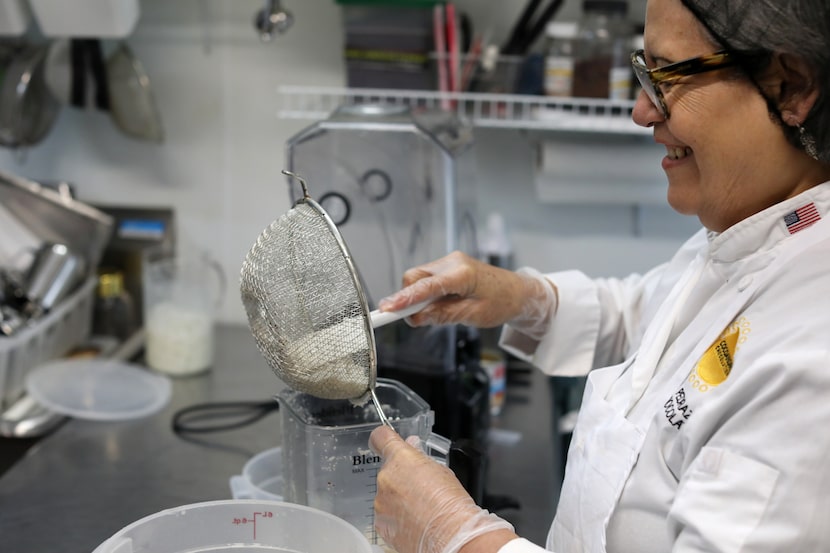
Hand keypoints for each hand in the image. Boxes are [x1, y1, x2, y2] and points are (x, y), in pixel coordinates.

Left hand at [370, 425, 515, 552]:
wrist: (452, 536)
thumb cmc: (451, 504)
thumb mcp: (441, 470)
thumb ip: (420, 458)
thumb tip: (412, 448)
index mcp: (400, 459)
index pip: (380, 437)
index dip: (383, 438)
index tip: (385, 442)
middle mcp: (385, 479)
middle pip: (387, 470)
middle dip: (400, 476)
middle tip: (419, 487)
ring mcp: (381, 503)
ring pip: (386, 494)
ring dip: (398, 498)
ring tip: (420, 508)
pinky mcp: (381, 524)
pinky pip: (385, 514)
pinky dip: (396, 517)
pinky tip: (414, 521)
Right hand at [378, 251, 555, 328]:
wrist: (520, 292)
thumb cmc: (502, 303)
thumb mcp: (472, 316)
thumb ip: (442, 315)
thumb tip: (416, 318)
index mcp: (461, 274)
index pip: (424, 286)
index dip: (403, 299)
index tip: (387, 310)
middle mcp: (453, 262)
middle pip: (414, 277)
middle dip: (407, 298)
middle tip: (412, 319)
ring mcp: (450, 262)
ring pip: (418, 278)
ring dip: (418, 297)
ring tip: (435, 313)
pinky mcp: (450, 266)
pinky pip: (428, 279)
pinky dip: (426, 294)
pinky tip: (439, 305)